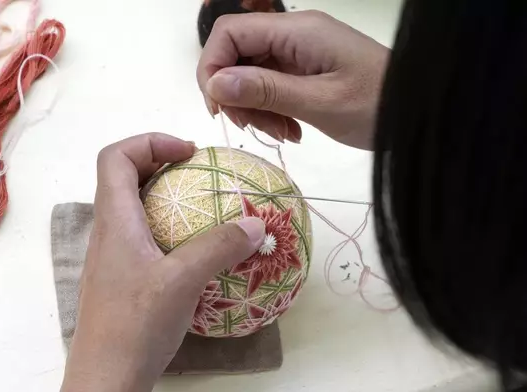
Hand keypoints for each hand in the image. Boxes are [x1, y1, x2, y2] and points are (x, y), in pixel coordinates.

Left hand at [60, 133, 265, 391]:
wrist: (106, 379)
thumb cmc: (135, 326)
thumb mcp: (182, 282)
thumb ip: (218, 247)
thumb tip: (256, 224)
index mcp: (114, 220)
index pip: (115, 156)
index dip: (149, 141)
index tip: (189, 153)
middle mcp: (108, 232)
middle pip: (124, 177)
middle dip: (163, 163)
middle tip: (200, 173)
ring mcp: (114, 257)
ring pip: (135, 208)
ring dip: (167, 197)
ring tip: (204, 208)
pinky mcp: (124, 279)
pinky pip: (145, 237)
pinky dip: (170, 229)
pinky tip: (197, 252)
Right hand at [196, 10, 389, 149]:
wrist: (421, 112)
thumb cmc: (378, 106)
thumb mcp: (320, 103)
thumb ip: (266, 90)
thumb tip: (214, 84)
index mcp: (297, 31)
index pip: (230, 32)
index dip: (212, 66)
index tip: (219, 107)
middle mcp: (294, 34)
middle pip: (237, 54)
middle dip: (235, 94)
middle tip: (252, 129)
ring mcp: (300, 52)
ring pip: (251, 73)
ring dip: (255, 107)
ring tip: (281, 134)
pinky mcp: (306, 69)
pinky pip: (272, 85)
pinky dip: (271, 110)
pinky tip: (291, 131)